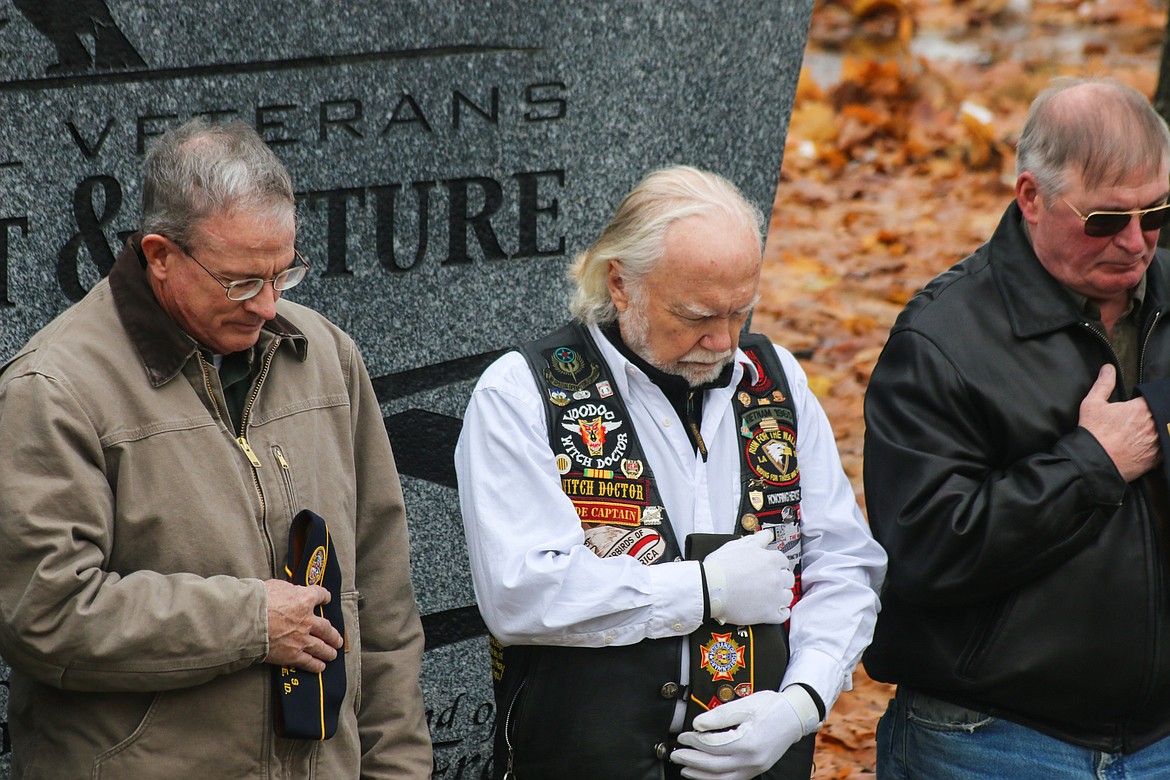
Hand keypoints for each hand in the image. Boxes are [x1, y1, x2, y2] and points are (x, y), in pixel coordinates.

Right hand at [264, 579, 342, 672]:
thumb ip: (288, 591)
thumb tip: (290, 593)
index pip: (320, 595)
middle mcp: (307, 620)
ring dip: (329, 651)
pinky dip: (316, 665)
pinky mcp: (292, 655)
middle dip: (333, 634)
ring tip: (333, 653)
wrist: (246, 620)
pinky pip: (309, 661)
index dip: (324, 597)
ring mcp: (302, 639)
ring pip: (321, 647)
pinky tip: (321, 666)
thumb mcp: (277, 586)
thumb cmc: (258, 600)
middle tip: (337, 639)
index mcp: (305, 599)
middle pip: (327, 628)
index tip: (326, 599)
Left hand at [672, 689, 808, 779]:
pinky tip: (705, 774)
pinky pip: (732, 779)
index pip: (712, 745)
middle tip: (675, 754)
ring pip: (722, 778)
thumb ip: (719, 716)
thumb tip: (697, 725)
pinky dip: (715, 778)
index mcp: (747, 742)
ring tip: (684, 768)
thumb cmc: (770, 707)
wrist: (794, 716)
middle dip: (691, 761)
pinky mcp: (756, 770)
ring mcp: (755, 768)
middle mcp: (751, 760)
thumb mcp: (744, 705)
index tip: (682, 736)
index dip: (694, 742)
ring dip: (700, 775)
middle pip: (714, 766)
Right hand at [702, 531, 793, 624]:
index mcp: (770, 560)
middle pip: (788, 578)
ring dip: (781, 595)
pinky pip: (783, 615)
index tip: (770, 568)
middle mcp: (776, 578)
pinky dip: (781, 612)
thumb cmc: (719, 567)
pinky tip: (774, 609)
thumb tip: (767, 535)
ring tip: (769, 596)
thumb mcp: (737, 545)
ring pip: (788, 596)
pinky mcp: (768, 614)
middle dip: (780, 579)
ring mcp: (774, 597)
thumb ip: (756, 539)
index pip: (783, 561)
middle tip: (769, 581)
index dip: (775, 564)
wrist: (708, 589)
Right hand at [1078, 364, 1159, 481]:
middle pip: (1162, 414)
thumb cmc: (1093, 433)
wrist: (1094, 463)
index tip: (1141, 404)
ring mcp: (1157, 442)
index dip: (1148, 400)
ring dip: (1159, 429)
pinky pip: (1165, 448)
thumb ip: (1103, 384)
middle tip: (1140, 420)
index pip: (1154, 398)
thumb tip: (1108, 368)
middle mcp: (1153, 424)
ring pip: (1165, 430)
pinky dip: (1159, 445)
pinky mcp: (1156, 458)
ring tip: (1144, 432)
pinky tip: (1148, 445)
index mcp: (1140, 409)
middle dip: (1155, 414)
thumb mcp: (1092, 404)